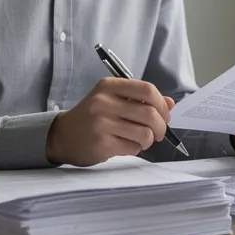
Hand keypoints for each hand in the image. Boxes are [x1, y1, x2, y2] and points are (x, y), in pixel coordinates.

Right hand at [46, 78, 173, 166]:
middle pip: (150, 113)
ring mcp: (101, 123)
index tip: (164, 115)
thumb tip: (171, 104)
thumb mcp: (113, 100)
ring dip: (149, 140)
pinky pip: (133, 147)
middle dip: (161, 126)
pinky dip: (135, 148)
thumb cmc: (93, 117)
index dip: (162, 104)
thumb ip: (141, 100)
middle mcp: (104, 102)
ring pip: (145, 133)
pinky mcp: (101, 143)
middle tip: (159, 133)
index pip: (147, 90)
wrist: (63, 136)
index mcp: (109, 86)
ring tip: (142, 140)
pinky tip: (126, 145)